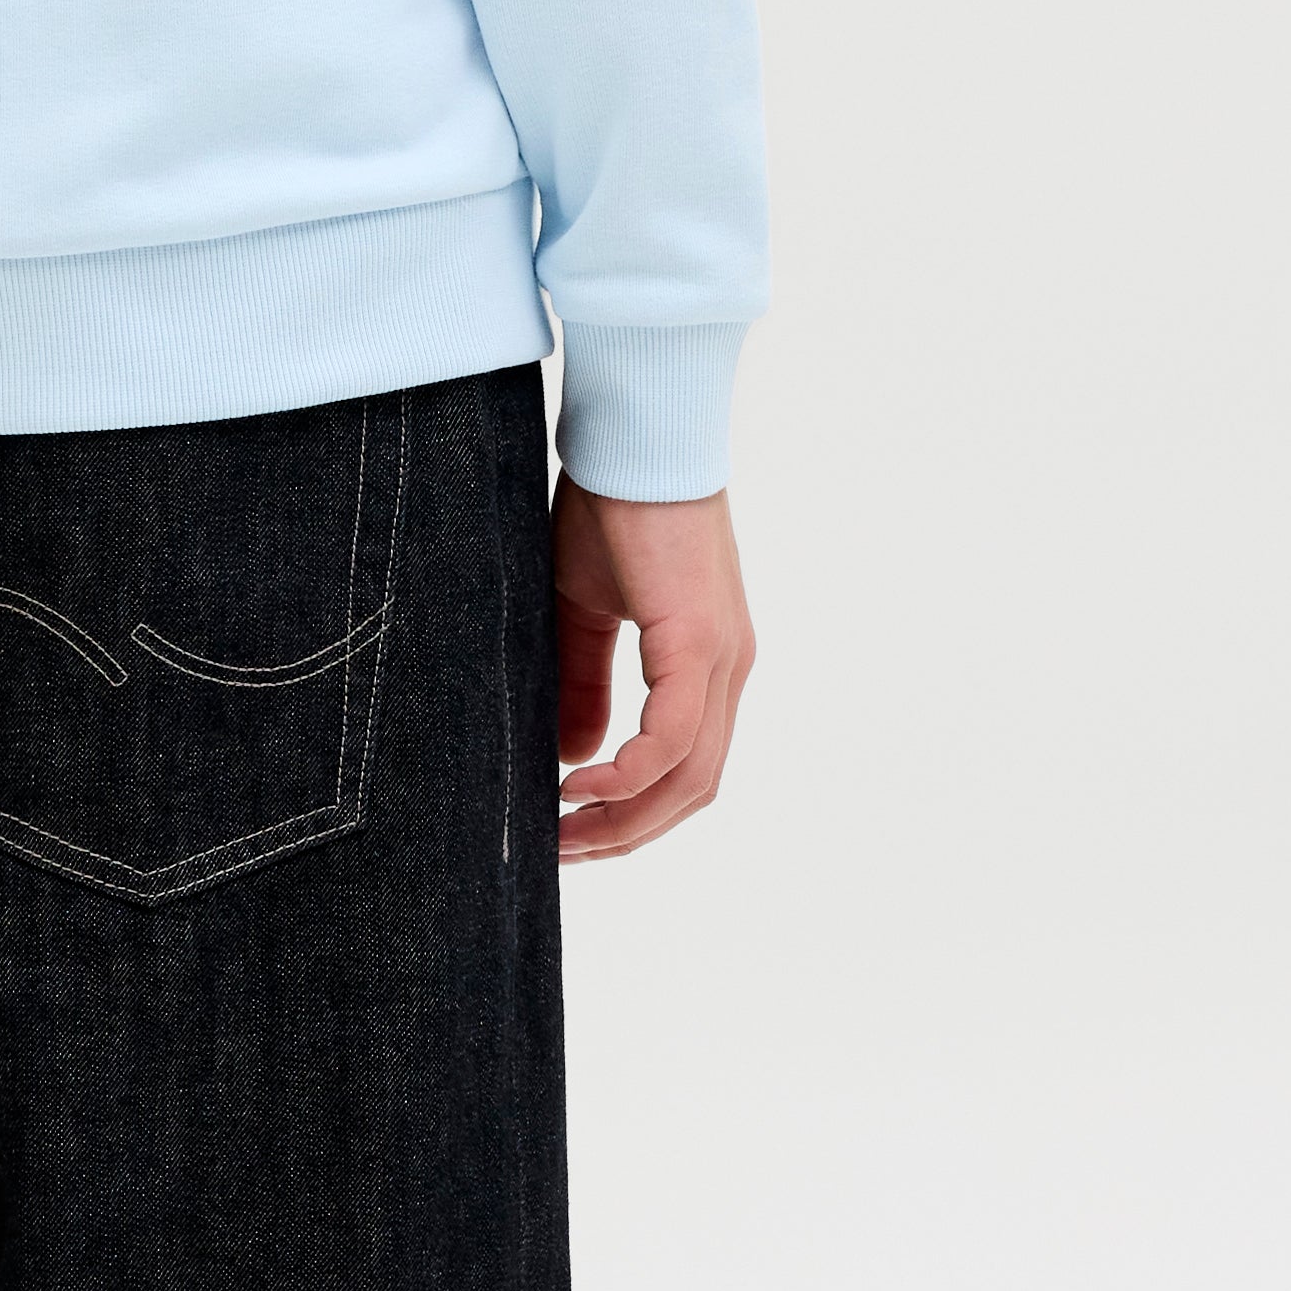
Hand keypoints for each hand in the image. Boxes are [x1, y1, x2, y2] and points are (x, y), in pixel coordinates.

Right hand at [552, 481, 754, 862]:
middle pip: (691, 790)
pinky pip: (673, 739)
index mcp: (707, 663)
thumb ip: (585, 683)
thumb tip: (578, 757)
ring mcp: (722, 660)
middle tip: (562, 854)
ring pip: (688, 777)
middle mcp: (728, 670)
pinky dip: (629, 776)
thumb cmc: (611, 507)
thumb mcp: (584, 609)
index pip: (685, 767)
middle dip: (626, 834)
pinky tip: (580, 785)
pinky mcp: (700, 643)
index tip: (573, 832)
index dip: (634, 813)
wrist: (635, 437)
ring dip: (626, 818)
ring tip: (565, 834)